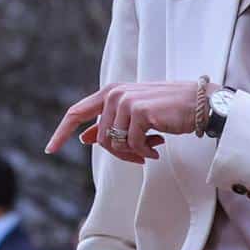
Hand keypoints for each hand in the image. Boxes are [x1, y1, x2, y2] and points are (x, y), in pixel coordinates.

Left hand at [46, 81, 200, 161]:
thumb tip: (84, 139)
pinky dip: (145, 152)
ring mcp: (126, 101)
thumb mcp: (134, 116)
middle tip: (139, 156)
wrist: (199, 104)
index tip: (49, 150)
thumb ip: (109, 124)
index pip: (77, 113)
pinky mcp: (140, 112)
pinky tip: (158, 146)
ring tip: (151, 150)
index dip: (61, 132)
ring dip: (133, 154)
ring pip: (115, 144)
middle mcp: (114, 94)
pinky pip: (133, 145)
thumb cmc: (167, 110)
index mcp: (110, 93)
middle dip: (118, 154)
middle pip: (101, 138)